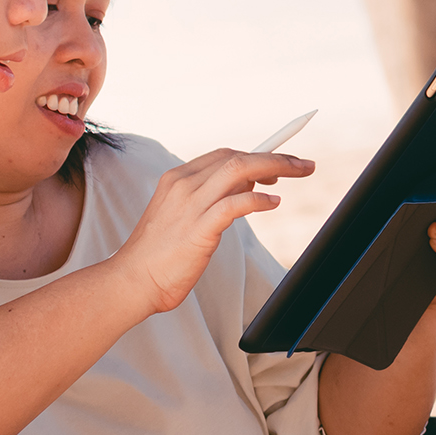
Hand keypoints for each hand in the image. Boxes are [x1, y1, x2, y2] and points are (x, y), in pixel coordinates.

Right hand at [115, 149, 316, 312]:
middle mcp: (183, 185)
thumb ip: (209, 200)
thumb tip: (246, 188)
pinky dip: (258, 199)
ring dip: (275, 166)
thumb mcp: (183, 217)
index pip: (223, 155)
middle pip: (236, 157)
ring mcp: (189, 205)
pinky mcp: (198, 228)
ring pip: (238, 170)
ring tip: (300, 172)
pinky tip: (273, 202)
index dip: (256, 154)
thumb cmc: (158, 255)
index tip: (281, 159)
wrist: (132, 280)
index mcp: (176, 179)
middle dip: (275, 157)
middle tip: (303, 165)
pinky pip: (234, 204)